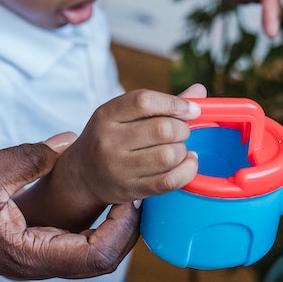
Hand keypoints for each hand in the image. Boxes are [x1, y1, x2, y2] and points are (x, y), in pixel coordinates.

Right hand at [0, 144, 140, 279]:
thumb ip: (32, 156)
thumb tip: (70, 142)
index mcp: (27, 253)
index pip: (94, 256)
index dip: (122, 230)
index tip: (132, 199)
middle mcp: (35, 265)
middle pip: (100, 264)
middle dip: (127, 233)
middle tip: (139, 198)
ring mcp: (34, 261)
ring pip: (91, 259)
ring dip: (115, 234)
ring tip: (128, 199)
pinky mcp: (31, 252)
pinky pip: (76, 250)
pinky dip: (98, 232)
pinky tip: (105, 204)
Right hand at [61, 86, 205, 211]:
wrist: (82, 175)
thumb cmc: (110, 138)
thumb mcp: (124, 115)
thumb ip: (162, 104)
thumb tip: (199, 91)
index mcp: (106, 115)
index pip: (144, 101)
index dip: (174, 103)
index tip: (191, 109)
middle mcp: (109, 141)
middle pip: (162, 129)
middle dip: (182, 128)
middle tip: (181, 131)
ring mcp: (118, 168)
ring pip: (169, 156)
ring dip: (183, 150)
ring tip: (178, 149)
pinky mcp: (131, 189)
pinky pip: (169, 181)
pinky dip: (187, 171)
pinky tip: (186, 163)